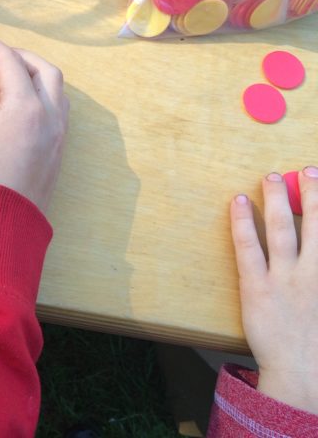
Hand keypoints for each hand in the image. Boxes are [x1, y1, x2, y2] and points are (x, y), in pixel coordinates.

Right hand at [0, 32, 68, 210]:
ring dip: (30, 83)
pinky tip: (7, 124)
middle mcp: (48, 122)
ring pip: (55, 96)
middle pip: (44, 72)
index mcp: (24, 110)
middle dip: (18, 58)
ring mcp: (56, 144)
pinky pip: (54, 120)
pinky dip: (35, 107)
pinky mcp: (54, 163)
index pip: (10, 62)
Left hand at [230, 168, 317, 413]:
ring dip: (276, 199)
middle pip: (315, 224)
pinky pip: (247, 246)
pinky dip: (241, 221)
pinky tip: (237, 201)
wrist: (304, 375)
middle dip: (312, 194)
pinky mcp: (256, 286)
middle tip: (309, 170)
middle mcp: (315, 273)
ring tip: (272, 176)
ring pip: (281, 228)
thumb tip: (309, 257)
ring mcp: (285, 278)